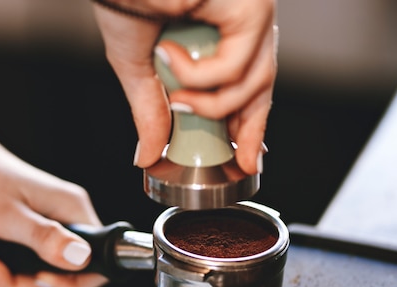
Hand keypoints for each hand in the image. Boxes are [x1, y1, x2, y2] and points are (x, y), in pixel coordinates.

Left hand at [0, 124, 107, 286]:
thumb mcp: (7, 215)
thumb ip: (44, 238)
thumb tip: (82, 257)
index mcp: (70, 213)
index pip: (94, 263)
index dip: (70, 283)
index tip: (37, 279)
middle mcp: (59, 223)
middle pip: (53, 278)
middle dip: (13, 283)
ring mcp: (37, 230)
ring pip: (22, 278)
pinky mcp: (15, 236)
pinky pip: (2, 269)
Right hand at [93, 0, 277, 173]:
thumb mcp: (136, 65)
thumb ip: (150, 109)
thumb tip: (147, 154)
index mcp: (216, 34)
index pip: (242, 85)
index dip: (245, 123)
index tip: (242, 155)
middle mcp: (238, 23)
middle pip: (260, 87)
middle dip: (251, 128)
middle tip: (241, 160)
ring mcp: (247, 15)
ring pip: (253, 83)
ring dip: (212, 106)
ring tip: (178, 101)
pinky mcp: (250, 8)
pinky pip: (237, 66)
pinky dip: (201, 76)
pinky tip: (171, 55)